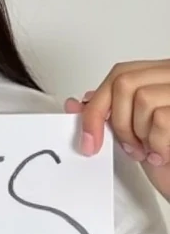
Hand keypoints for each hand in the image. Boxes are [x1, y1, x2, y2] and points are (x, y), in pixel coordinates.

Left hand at [64, 59, 169, 201]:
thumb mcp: (130, 134)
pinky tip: (162, 154)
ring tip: (149, 150)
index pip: (119, 75)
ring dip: (139, 135)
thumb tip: (73, 105)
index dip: (98, 106)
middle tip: (129, 147)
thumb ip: (106, 115)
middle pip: (124, 82)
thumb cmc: (166, 158)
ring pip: (143, 99)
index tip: (88, 139)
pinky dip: (156, 144)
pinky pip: (160, 119)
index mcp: (157, 77)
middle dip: (118, 122)